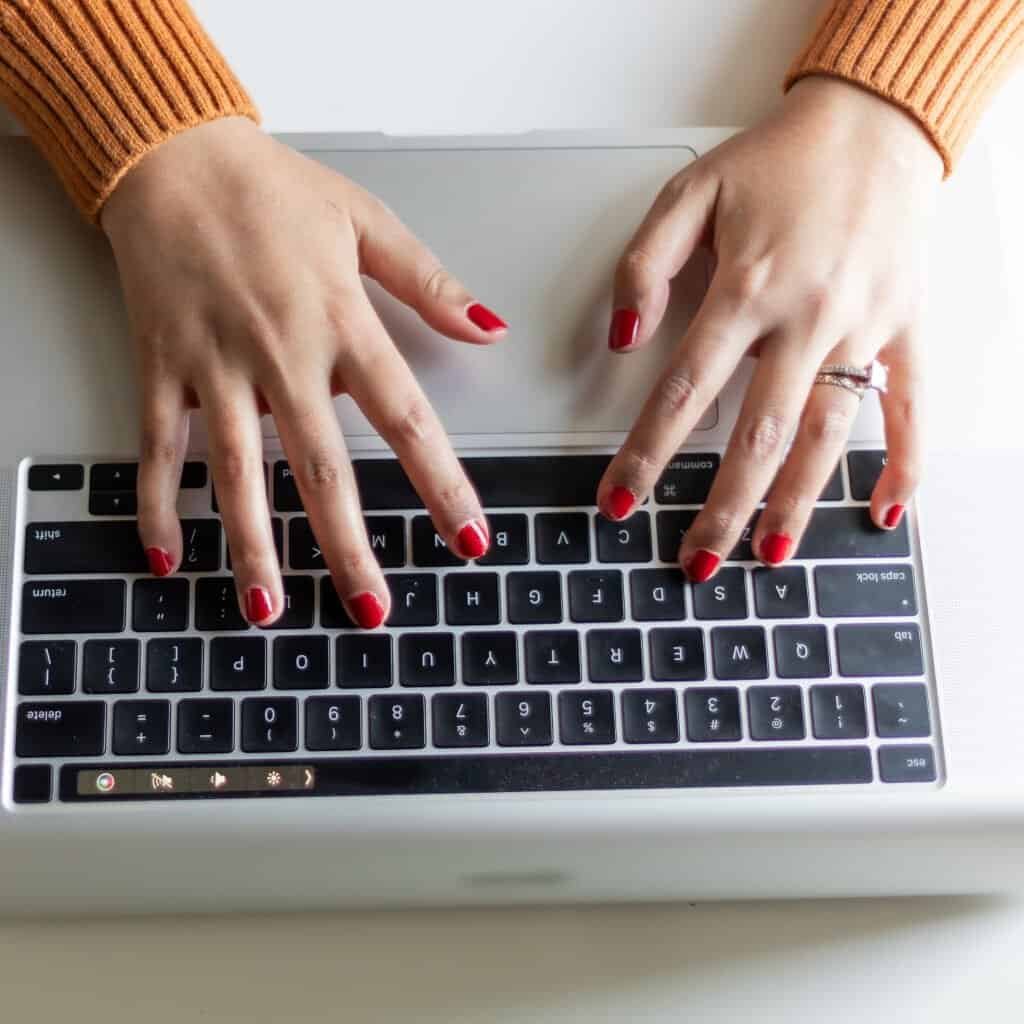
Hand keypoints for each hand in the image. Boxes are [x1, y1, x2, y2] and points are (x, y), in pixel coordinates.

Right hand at [102, 118, 505, 625]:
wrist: (172, 154)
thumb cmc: (271, 189)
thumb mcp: (366, 222)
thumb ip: (430, 284)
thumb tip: (490, 328)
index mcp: (341, 322)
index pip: (405, 419)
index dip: (441, 484)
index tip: (468, 538)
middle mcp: (280, 354)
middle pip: (322, 468)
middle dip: (348, 546)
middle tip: (371, 610)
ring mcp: (216, 366)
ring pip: (236, 472)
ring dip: (253, 546)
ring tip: (269, 610)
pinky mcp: (162, 367)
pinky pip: (157, 447)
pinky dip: (158, 503)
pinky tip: (168, 555)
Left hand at [598, 78, 942, 579]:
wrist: (873, 126)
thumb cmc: (778, 162)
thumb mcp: (691, 191)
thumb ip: (644, 264)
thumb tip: (623, 338)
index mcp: (747, 288)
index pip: (684, 392)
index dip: (646, 454)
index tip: (619, 502)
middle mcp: (807, 319)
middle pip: (757, 434)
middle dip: (723, 506)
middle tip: (696, 561)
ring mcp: (862, 329)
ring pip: (827, 435)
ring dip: (797, 502)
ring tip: (769, 555)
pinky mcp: (904, 329)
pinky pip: (910, 407)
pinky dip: (904, 463)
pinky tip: (885, 513)